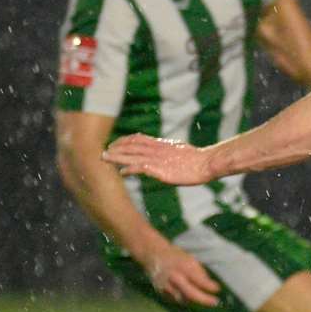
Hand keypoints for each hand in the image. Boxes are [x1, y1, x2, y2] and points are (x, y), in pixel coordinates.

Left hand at [103, 134, 217, 184]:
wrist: (206, 163)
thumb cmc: (197, 159)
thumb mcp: (180, 150)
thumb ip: (169, 150)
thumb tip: (164, 153)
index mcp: (161, 144)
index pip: (138, 139)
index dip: (124, 141)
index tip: (115, 144)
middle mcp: (157, 149)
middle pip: (131, 146)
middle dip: (116, 149)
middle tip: (103, 152)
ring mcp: (157, 159)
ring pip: (132, 156)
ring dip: (117, 157)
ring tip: (105, 159)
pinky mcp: (160, 170)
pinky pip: (140, 168)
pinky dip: (130, 169)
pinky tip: (122, 172)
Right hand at [143, 244, 220, 306]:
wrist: (153, 255)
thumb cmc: (176, 257)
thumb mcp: (190, 260)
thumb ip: (200, 273)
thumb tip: (210, 287)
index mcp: (182, 267)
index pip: (198, 279)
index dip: (209, 286)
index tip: (218, 289)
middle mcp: (173, 278)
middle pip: (190, 293)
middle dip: (204, 300)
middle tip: (215, 302)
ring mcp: (166, 286)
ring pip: (183, 299)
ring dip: (195, 300)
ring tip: (205, 299)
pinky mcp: (161, 292)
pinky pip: (176, 300)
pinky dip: (185, 299)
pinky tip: (191, 298)